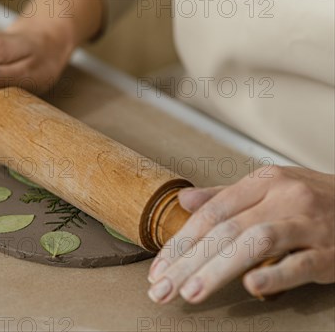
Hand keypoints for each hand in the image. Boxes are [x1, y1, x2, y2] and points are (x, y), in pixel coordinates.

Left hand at [147, 166, 334, 303]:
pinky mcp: (331, 251)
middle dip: (188, 261)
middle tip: (161, 288)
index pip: (211, 213)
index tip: (158, 267)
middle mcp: (284, 198)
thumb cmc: (313, 199)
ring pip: (255, 243)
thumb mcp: (270, 187)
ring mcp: (308, 223)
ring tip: (190, 293)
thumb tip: (184, 201)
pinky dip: (275, 274)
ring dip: (218, 270)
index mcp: (263, 182)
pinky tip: (250, 287)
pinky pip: (300, 263)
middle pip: (225, 230)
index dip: (180, 241)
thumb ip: (224, 196)